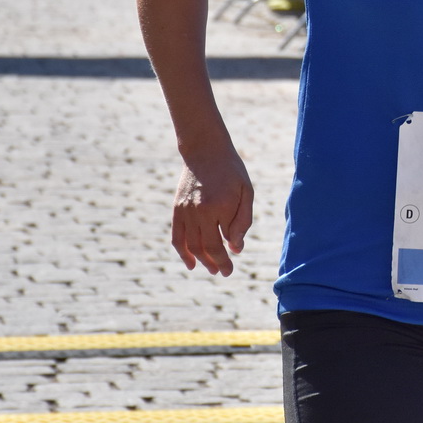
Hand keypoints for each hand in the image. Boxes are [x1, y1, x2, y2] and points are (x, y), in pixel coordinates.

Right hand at [171, 143, 253, 275]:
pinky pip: (177, 237)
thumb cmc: (231, 171)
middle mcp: (201, 211)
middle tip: (224, 272)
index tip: (233, 261)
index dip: (229, 253)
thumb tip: (236, 248)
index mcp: (221, 206)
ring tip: (212, 269)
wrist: (205, 150)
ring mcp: (186, 212)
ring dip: (202, 260)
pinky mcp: (177, 210)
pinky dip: (182, 252)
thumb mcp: (246, 192)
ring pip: (192, 245)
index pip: (225, 239)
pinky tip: (191, 263)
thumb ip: (243, 220)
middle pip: (207, 247)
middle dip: (217, 263)